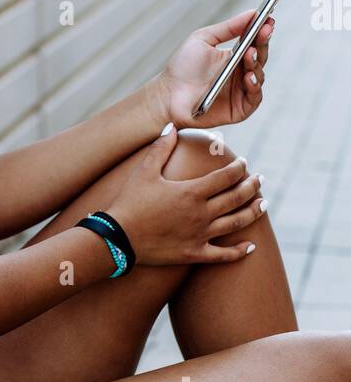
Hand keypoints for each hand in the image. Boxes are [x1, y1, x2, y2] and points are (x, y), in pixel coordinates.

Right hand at [105, 124, 266, 265]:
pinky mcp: (194, 253)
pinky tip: (251, 247)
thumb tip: (172, 126)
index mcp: (192, 191)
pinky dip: (239, 251)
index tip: (243, 163)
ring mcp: (200, 235)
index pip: (225, 176)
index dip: (238, 168)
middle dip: (251, 186)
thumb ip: (161, 148)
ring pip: (236, 223)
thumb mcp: (144, 171)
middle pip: (236, 197)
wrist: (117, 238)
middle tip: (260, 180)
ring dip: (253, 212)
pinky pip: (223, 255)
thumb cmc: (129, 202)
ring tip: (263, 204)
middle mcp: (201, 213)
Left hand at [154, 9, 274, 129]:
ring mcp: (240, 91)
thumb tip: (252, 13)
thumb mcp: (203, 39)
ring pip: (259, 77)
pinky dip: (254, 87)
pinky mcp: (238, 109)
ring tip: (249, 54)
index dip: (262, 32)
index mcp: (233, 57)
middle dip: (262, 44)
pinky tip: (249, 77)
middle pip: (260, 58)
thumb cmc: (181, 68)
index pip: (254, 43)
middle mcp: (239, 74)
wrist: (166, 95)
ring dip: (257, 64)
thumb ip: (228, 27)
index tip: (268, 20)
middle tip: (264, 31)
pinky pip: (254, 98)